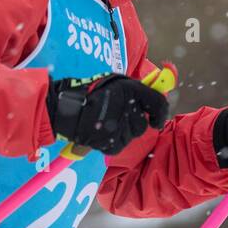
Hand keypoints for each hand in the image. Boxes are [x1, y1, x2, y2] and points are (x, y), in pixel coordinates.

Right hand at [46, 73, 169, 154]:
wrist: (66, 109)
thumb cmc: (90, 92)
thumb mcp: (116, 82)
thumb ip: (136, 91)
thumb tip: (152, 101)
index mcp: (131, 90)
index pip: (158, 104)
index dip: (161, 113)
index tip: (157, 119)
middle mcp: (128, 109)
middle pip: (143, 124)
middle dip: (134, 122)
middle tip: (119, 116)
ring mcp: (120, 128)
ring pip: (131, 136)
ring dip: (123, 131)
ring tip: (106, 123)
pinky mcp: (111, 144)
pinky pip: (119, 144)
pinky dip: (112, 140)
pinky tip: (100, 131)